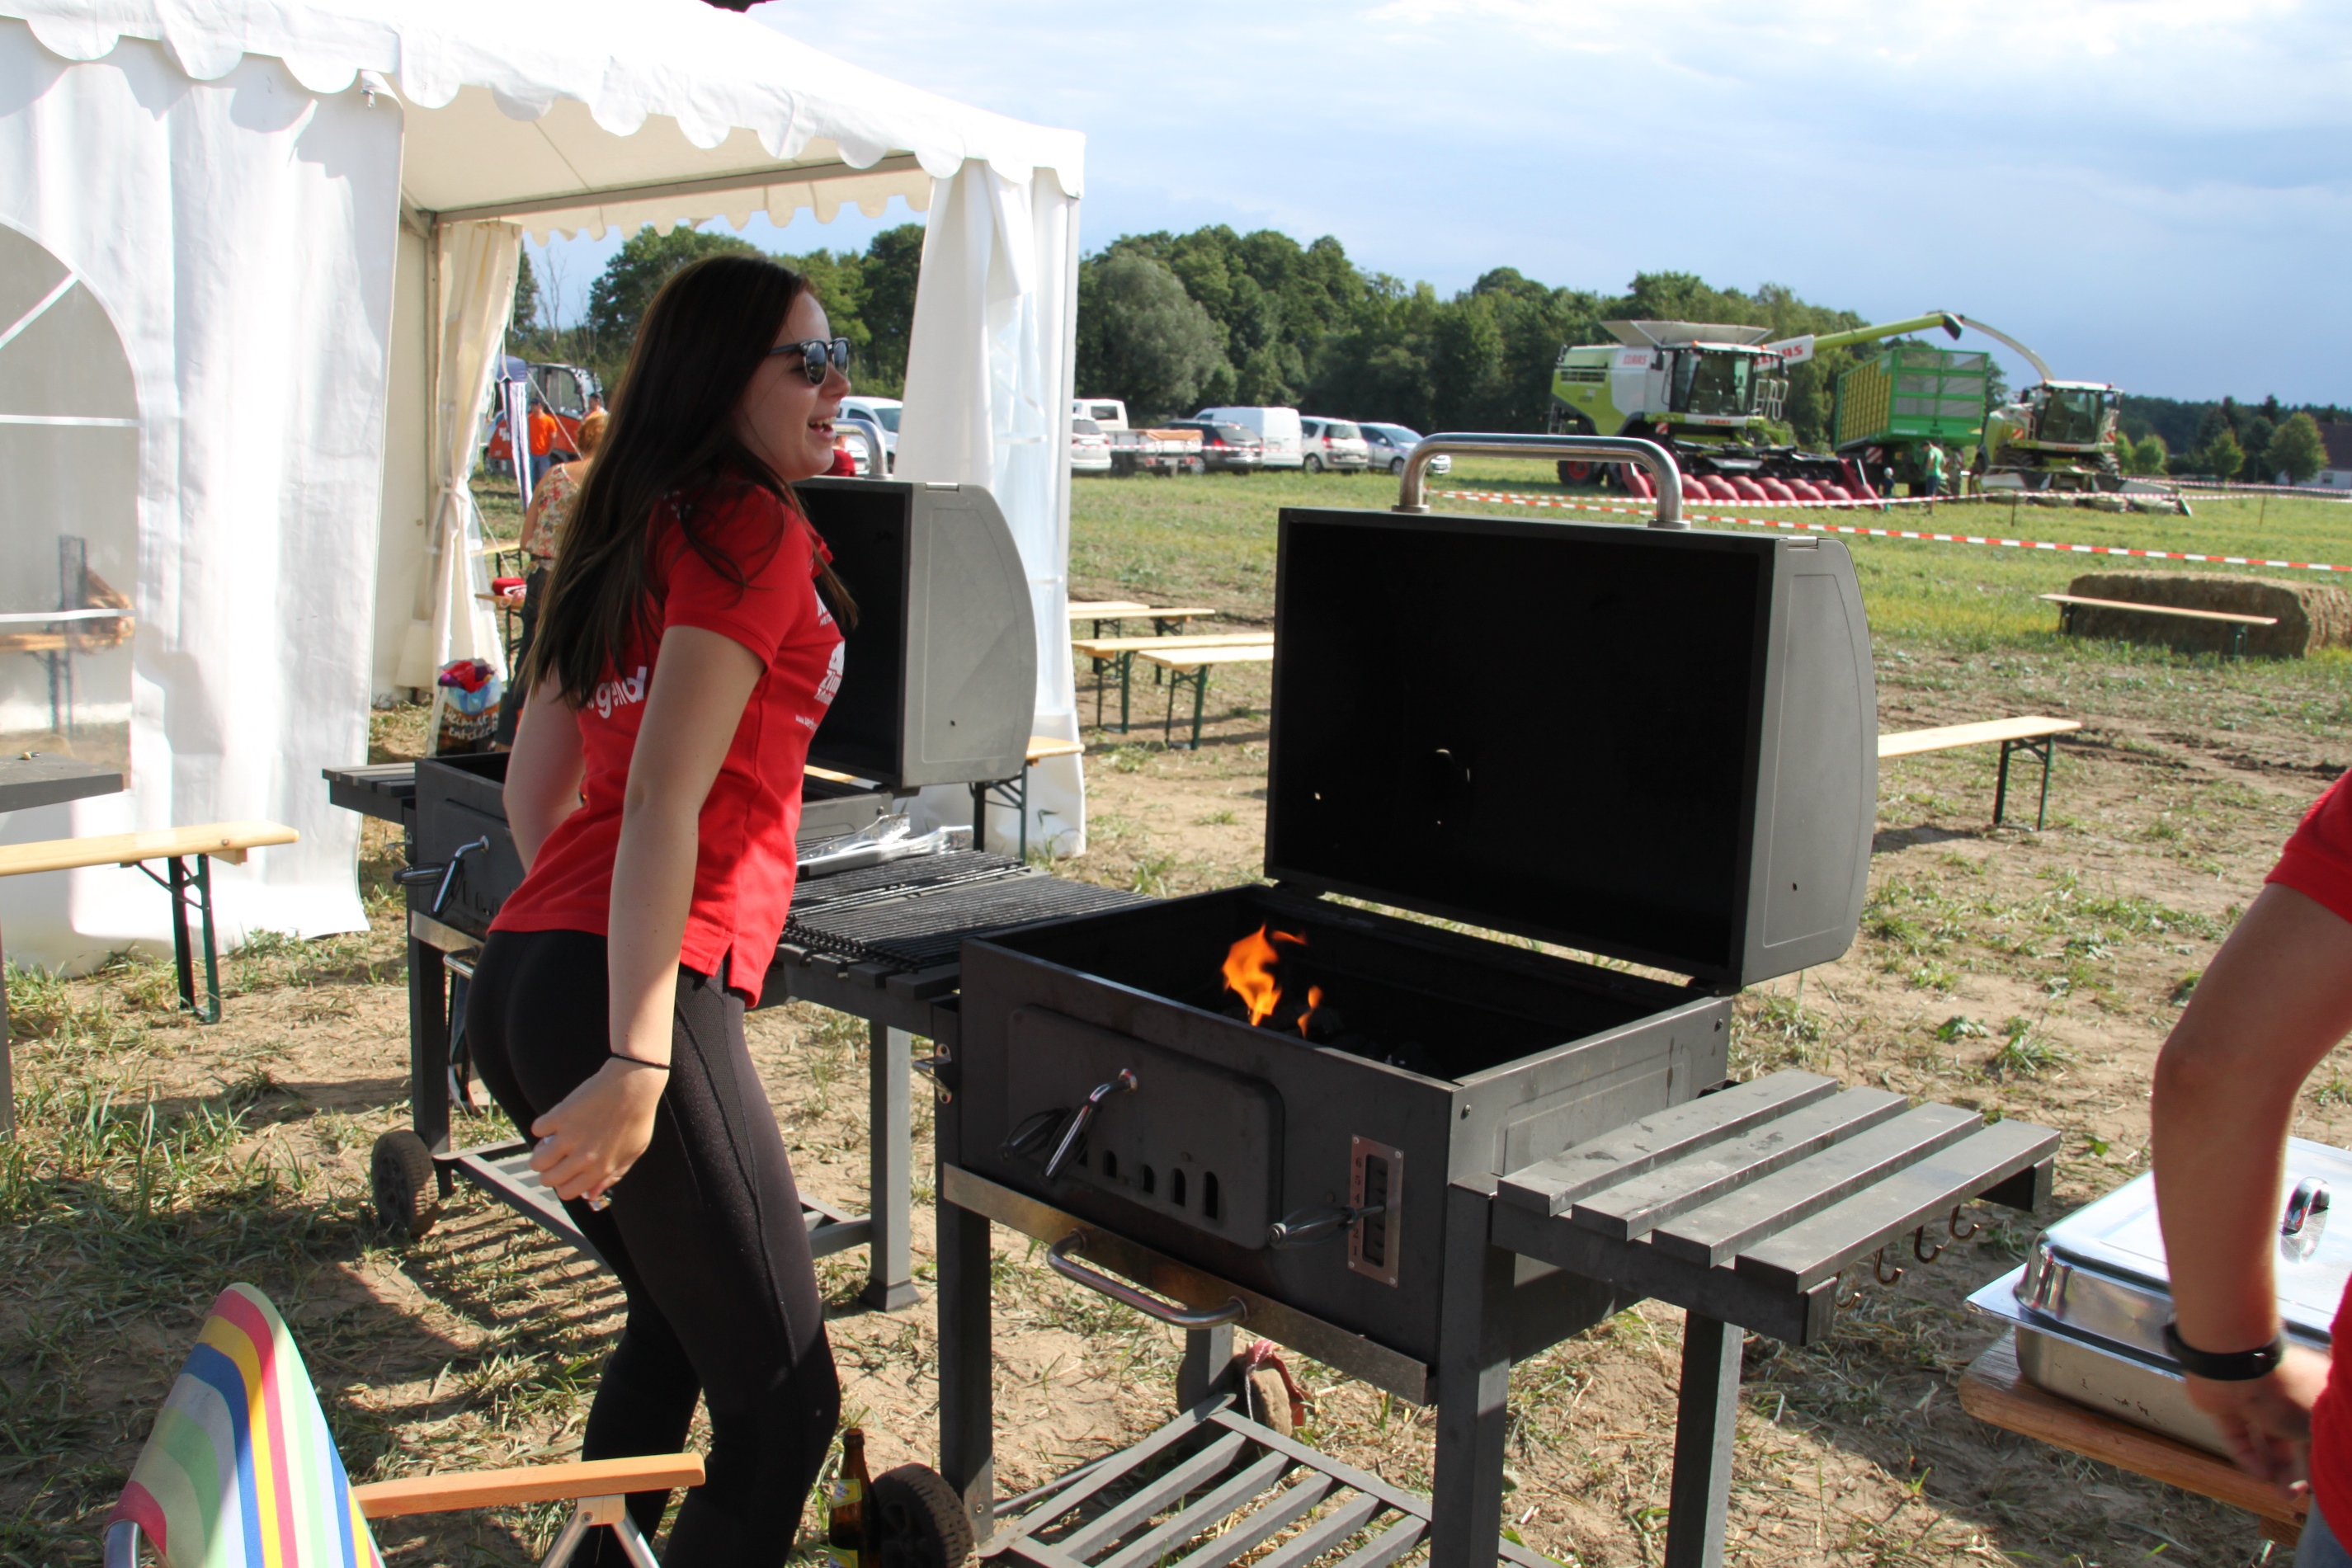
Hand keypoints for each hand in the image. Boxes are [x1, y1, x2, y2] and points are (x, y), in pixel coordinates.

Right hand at [528, 1059, 666, 1204]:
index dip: (562, 1186)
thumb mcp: (633, 1152)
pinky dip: (542, 1127)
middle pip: (547, 1179)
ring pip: (537, 1161)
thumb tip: (591, 1196)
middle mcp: (583, 1158)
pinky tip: (554, 1122)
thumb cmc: (637, 1118)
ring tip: (547, 1144)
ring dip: (539, 1154)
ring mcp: (569, 1138)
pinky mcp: (560, 1116)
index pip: (567, 1192)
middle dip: (547, 1173)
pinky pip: (538, 1130)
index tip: (564, 1175)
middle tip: (553, 1160)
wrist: (634, 1086)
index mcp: (600, 1170)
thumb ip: (613, 1177)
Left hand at [2184, 1343, 2329, 1492]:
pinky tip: (2261, 1473)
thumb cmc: (2284, 1393)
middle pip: (2292, 1437)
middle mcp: (2283, 1392)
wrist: (2233, 1367)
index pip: (2318, 1426)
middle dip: (2295, 1468)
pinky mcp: (2226, 1406)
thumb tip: (2317, 1473)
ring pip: (2266, 1439)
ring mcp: (2253, 1398)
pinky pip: (2239, 1436)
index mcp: (2312, 1389)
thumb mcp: (2314, 1428)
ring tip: (2283, 1494)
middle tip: (2295, 1494)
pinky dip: (2249, 1456)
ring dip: (2274, 1467)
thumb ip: (2316, 1451)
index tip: (2322, 1477)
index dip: (2319, 1453)